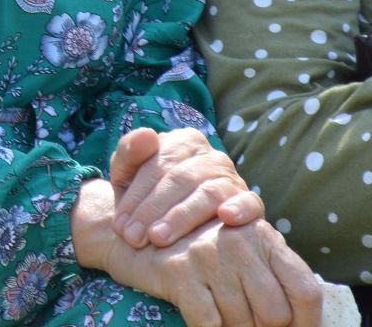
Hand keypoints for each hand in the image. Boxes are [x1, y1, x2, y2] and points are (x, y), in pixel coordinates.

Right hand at [76, 180, 321, 326]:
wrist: (127, 232)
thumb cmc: (191, 248)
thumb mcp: (235, 249)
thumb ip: (268, 273)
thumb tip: (299, 321)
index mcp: (262, 235)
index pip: (306, 289)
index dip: (309, 324)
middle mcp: (240, 242)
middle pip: (276, 315)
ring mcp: (209, 257)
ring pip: (242, 324)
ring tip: (222, 321)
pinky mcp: (180, 274)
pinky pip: (208, 325)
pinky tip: (202, 323)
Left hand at [108, 127, 261, 248]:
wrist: (169, 226)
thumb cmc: (146, 198)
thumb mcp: (128, 177)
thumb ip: (128, 153)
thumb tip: (147, 134)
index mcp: (182, 141)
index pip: (158, 164)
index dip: (136, 195)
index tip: (120, 224)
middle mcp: (210, 156)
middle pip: (180, 179)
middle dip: (152, 210)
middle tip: (133, 237)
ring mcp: (232, 178)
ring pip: (208, 193)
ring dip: (181, 217)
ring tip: (158, 238)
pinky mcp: (251, 202)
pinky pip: (250, 202)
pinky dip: (240, 207)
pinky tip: (226, 217)